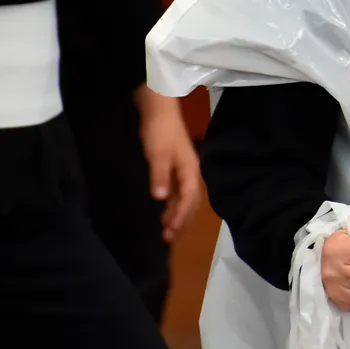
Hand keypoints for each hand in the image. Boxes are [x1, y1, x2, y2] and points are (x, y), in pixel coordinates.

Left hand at [136, 87, 199, 242]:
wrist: (159, 110)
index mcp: (190, 170)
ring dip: (178, 214)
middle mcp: (191, 173)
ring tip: (168, 230)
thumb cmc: (160, 132)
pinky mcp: (176, 168)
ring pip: (185, 198)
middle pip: (191, 202)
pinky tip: (165, 211)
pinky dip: (173, 204)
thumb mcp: (158, 154)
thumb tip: (160, 198)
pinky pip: (178, 192)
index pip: (189, 198)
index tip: (171, 230)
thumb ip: (159, 176)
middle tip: (169, 238)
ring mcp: (184, 171)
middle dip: (182, 220)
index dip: (181, 216)